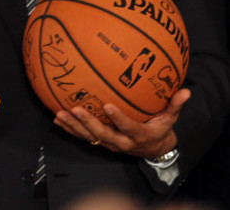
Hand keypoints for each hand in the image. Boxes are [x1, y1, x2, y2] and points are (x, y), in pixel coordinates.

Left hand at [54, 88, 189, 158]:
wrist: (153, 150)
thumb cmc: (159, 129)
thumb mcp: (169, 118)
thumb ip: (174, 105)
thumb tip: (185, 91)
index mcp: (138, 135)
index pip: (128, 128)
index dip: (118, 119)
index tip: (107, 106)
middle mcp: (122, 142)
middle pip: (103, 134)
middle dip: (89, 123)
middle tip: (76, 109)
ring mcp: (109, 144)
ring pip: (90, 137)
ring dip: (74, 127)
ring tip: (60, 115)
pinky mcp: (101, 142)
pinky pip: (83, 137)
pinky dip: (69, 129)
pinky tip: (57, 119)